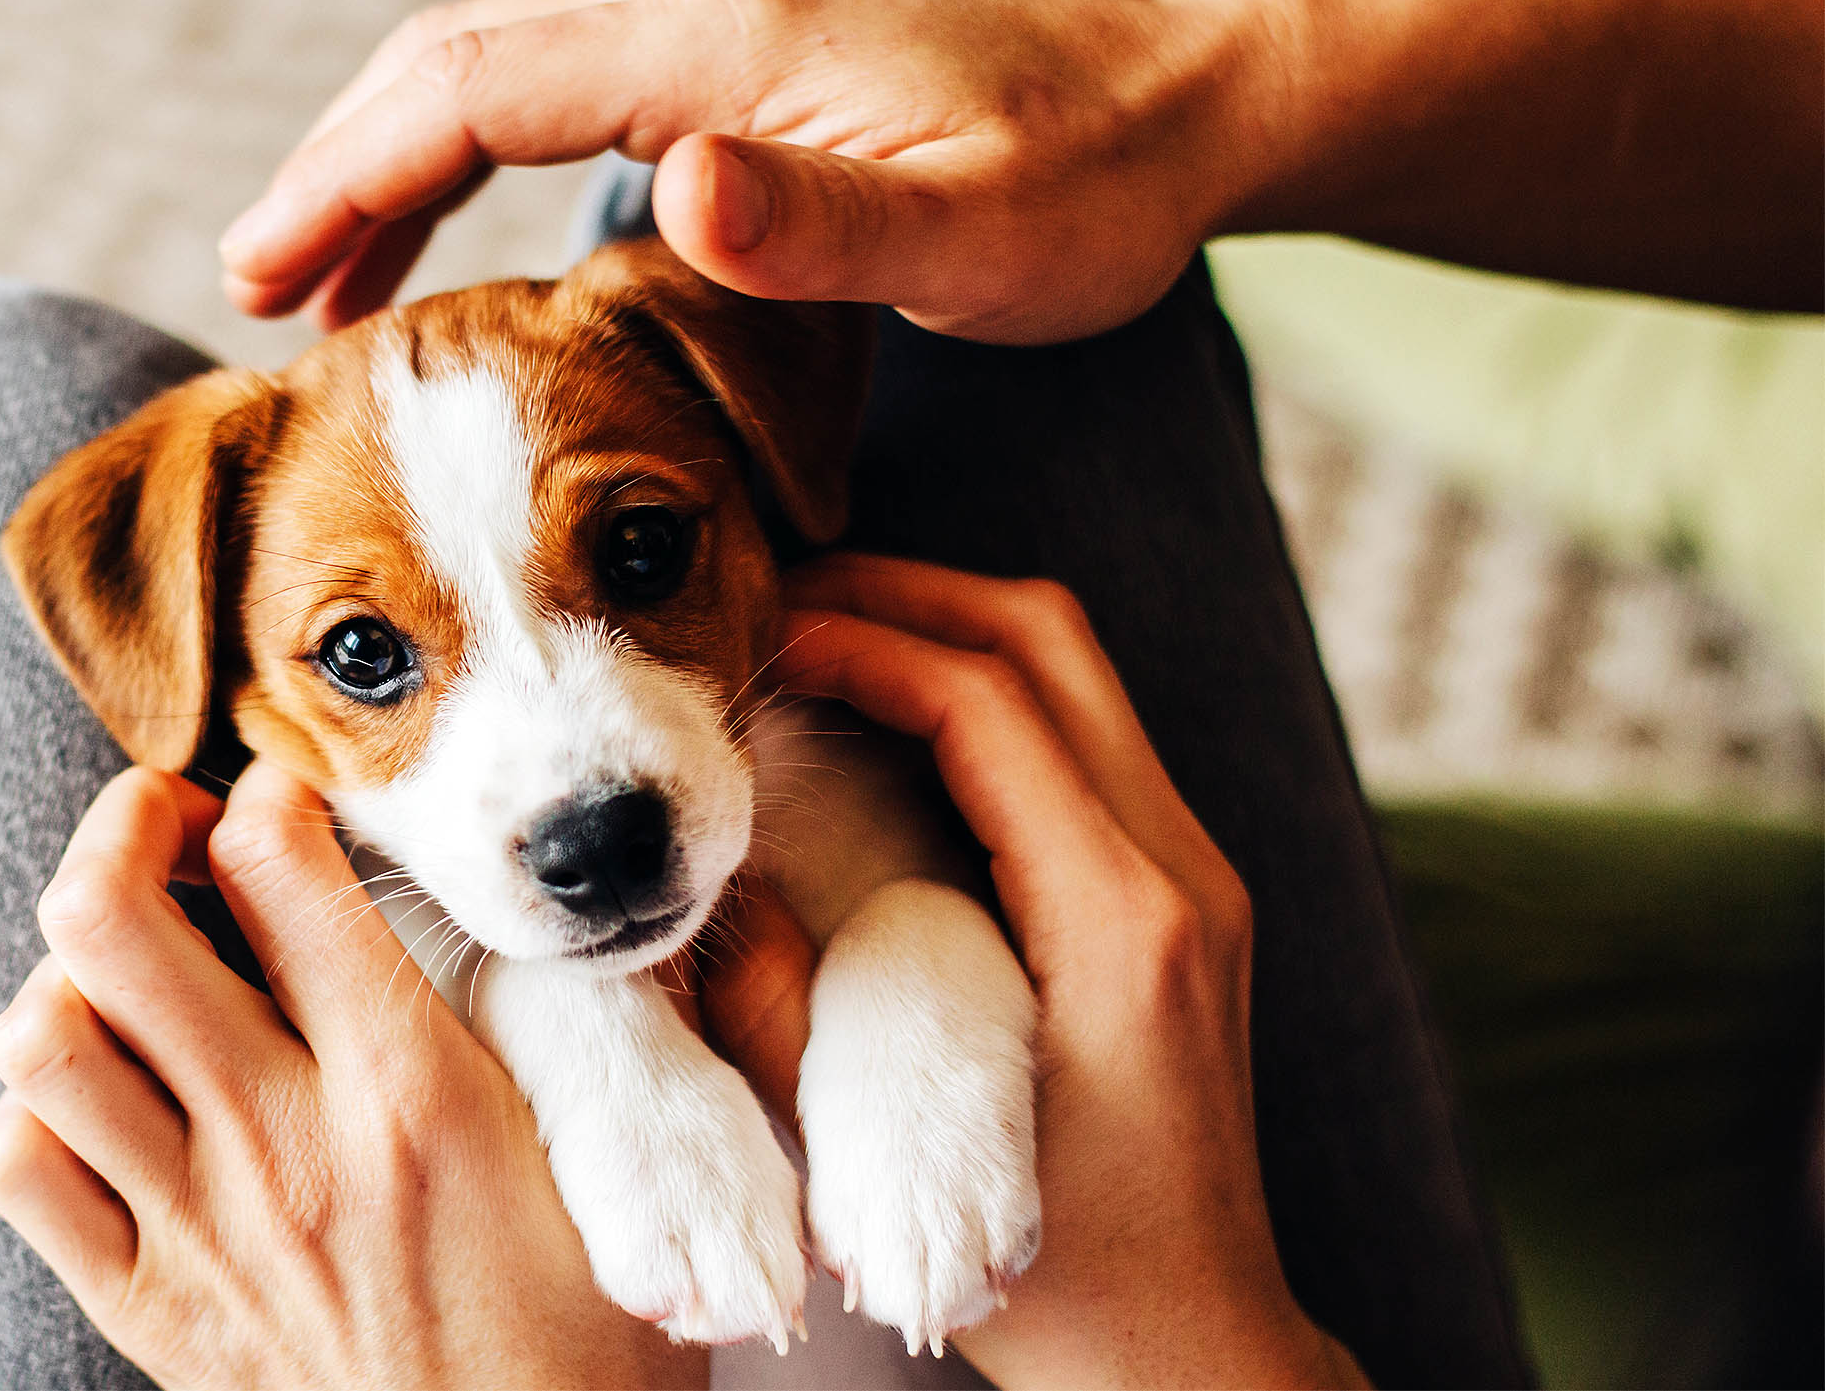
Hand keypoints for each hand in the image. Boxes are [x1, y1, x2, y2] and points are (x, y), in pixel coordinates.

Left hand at [0, 762, 697, 1388]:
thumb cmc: (587, 1342)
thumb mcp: (606, 1166)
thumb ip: (559, 1027)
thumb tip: (530, 909)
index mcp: (414, 1091)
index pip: (281, 863)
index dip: (271, 789)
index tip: (291, 799)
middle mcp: (285, 1146)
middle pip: (109, 919)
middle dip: (124, 826)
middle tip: (174, 830)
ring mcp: (200, 1231)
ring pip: (43, 1036)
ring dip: (75, 973)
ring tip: (137, 971)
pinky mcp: (149, 1309)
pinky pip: (20, 1168)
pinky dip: (40, 1110)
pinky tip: (113, 1101)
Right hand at [220, 0, 1266, 342]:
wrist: (1204, 87)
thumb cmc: (1099, 177)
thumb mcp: (976, 230)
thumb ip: (818, 223)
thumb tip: (667, 191)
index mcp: (723, 31)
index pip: (472, 85)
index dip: (350, 180)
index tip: (261, 280)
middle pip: (456, 59)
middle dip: (340, 169)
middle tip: (258, 294)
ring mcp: (721, 4)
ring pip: (502, 61)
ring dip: (400, 160)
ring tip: (331, 282)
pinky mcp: (749, 42)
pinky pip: (568, 78)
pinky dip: (483, 150)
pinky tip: (481, 236)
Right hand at [773, 554, 1368, 1388]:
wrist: (1197, 1349)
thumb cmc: (1067, 1279)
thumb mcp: (895, 1160)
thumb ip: (787, 1020)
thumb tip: (712, 891)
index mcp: (1121, 919)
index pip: (990, 701)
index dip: (865, 640)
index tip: (764, 633)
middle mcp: (1179, 873)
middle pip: (1050, 641)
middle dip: (911, 593)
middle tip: (786, 598)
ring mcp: (1193, 880)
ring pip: (1074, 675)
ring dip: (948, 632)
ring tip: (825, 640)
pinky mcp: (1178, 901)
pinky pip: (1082, 740)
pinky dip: (982, 699)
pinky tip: (890, 729)